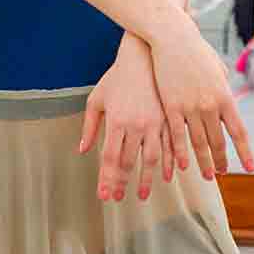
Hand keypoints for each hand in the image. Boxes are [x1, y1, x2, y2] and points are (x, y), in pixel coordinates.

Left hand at [80, 34, 173, 202]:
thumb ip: (90, 126)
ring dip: (147, 179)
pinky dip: (169, 163)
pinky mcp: (169, 118)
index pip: (109, 158)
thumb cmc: (118, 77)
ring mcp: (155, 122)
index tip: (104, 196)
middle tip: (119, 198)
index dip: (107, 179)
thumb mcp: (97, 99)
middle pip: (128, 162)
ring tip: (143, 194)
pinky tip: (167, 175)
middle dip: (123, 183)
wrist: (144, 55)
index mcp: (116, 121)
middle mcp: (136, 125)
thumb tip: (83, 149)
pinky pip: (170, 146)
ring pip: (151, 158)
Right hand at [151, 22, 253, 180]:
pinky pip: (177, 135)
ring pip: (198, 142)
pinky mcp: (171, 106)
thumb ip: (223, 87)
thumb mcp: (217, 69)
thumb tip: (228, 98)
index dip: (244, 152)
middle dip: (221, 160)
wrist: (174, 38)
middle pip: (218, 141)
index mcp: (225, 97)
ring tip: (207, 175)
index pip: (238, 131)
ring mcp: (191, 107)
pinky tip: (183, 165)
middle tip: (223, 174)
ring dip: (203, 161)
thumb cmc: (197, 52)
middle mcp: (211, 105)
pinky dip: (181, 152)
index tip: (250, 168)